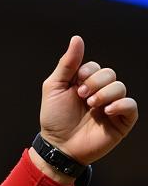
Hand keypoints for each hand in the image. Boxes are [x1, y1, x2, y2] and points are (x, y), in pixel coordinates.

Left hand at [39, 36, 137, 164]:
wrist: (58, 148)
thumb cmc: (54, 120)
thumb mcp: (54, 88)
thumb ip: (66, 64)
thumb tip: (77, 38)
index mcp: (85, 85)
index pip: (96, 67)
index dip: (88, 72)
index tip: (76, 86)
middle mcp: (100, 94)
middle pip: (110, 74)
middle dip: (96, 82)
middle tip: (82, 96)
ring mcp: (112, 107)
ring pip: (120, 87)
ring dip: (105, 93)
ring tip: (91, 105)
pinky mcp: (120, 121)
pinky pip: (131, 105)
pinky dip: (121, 104)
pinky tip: (106, 110)